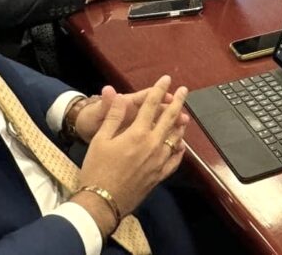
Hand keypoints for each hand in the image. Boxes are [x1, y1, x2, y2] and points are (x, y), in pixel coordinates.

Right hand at [75, 77, 188, 230]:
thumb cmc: (96, 169)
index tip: (166, 78)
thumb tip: (119, 94)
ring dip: (180, 124)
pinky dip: (179, 150)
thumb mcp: (100, 139)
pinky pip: (175, 160)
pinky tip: (180, 146)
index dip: (159, 89)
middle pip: (170, 118)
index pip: (152, 104)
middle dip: (178, 102)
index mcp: (138, 133)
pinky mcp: (159, 175)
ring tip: (183, 116)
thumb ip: (113, 116)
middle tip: (184, 90)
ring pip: (175, 138)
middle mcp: (153, 144)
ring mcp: (159, 161)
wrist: (102, 202)